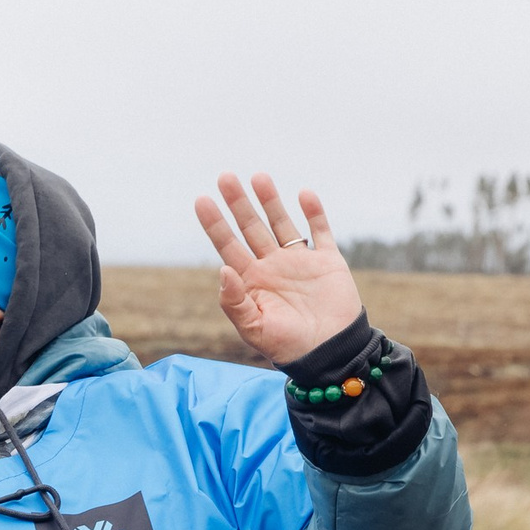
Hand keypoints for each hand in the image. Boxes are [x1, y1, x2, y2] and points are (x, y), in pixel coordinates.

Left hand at [192, 172, 364, 365]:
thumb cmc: (286, 345)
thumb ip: (234, 301)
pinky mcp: (328, 261)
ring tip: (258, 177)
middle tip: (225, 177)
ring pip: (282, 223)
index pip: (228, 245)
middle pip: (251, 227)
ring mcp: (299, 261)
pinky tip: (303, 194)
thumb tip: (222, 269)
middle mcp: (272, 265)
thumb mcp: (252, 328)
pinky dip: (314, 213)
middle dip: (238, 203)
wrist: (329, 353)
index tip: (201, 200)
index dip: (215, 223)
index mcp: (251, 280)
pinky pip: (321, 231)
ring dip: (270, 201)